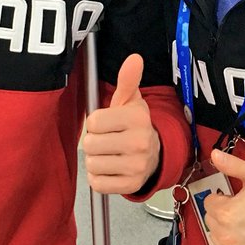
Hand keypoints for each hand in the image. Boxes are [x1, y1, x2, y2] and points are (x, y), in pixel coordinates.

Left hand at [83, 54, 160, 193]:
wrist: (154, 155)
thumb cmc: (134, 125)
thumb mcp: (130, 101)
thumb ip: (128, 80)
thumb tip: (134, 58)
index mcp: (137, 118)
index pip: (93, 121)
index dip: (95, 123)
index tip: (107, 124)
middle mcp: (140, 142)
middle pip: (90, 144)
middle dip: (94, 142)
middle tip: (107, 140)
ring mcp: (136, 166)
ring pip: (92, 165)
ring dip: (95, 160)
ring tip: (109, 154)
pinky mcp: (131, 185)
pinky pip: (98, 184)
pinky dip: (99, 178)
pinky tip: (110, 169)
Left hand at [203, 150, 244, 244]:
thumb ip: (231, 165)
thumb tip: (214, 155)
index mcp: (225, 213)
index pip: (209, 202)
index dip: (223, 198)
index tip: (236, 198)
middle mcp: (225, 236)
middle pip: (211, 220)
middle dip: (223, 214)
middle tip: (243, 211)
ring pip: (217, 238)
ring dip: (226, 231)